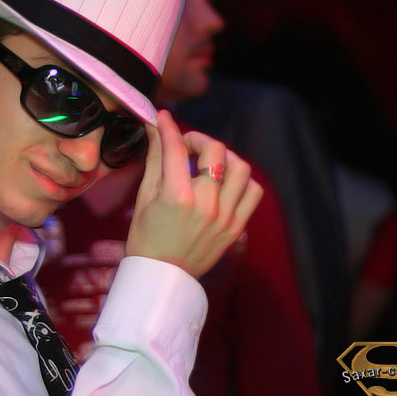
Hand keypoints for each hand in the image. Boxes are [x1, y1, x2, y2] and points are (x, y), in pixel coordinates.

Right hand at [126, 110, 262, 277]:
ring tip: (209, 163)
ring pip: (241, 168)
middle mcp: (206, 204)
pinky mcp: (236, 227)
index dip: (168, 126)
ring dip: (224, 157)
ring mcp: (225, 217)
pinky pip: (252, 192)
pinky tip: (224, 184)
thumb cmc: (145, 237)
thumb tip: (154, 127)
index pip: (176, 147)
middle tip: (186, 146)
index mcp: (176, 196)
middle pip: (215, 150)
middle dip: (198, 139)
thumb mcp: (144, 196)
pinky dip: (241, 181)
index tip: (163, 117)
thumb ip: (154, 159)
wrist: (161, 277)